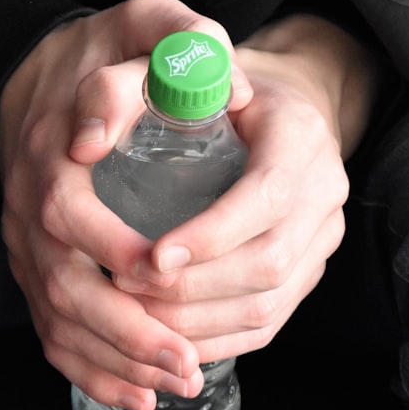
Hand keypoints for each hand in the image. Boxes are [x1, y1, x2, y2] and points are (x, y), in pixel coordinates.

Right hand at [0, 0, 250, 409]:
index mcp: (49, 155)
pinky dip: (92, 371)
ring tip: (178, 381)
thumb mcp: (139, 21)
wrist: (39, 76)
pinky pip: (51, 333)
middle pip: (61, 286)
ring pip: (58, 321)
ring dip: (117, 361)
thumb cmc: (99, 54)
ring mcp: (27, 246)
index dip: (114, 247)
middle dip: (125, 329)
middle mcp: (28, 210)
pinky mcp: (36, 270)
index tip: (165, 270)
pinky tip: (137, 393)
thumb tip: (230, 88)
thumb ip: (180, 37)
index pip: (69, 212)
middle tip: (186, 359)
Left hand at [81, 14, 381, 361]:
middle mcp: (324, 192)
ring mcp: (321, 240)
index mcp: (301, 135)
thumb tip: (84, 145)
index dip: (210, 234)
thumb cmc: (219, 88)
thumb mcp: (187, 69)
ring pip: (267, 304)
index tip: (152, 255)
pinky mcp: (307, 274)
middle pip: (268, 263)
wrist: (276, 110)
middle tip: (127, 285)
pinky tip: (166, 336)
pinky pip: (267, 325)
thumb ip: (140, 86)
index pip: (266, 196)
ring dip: (196, 321)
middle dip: (192, 288)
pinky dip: (213, 340)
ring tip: (135, 314)